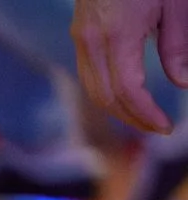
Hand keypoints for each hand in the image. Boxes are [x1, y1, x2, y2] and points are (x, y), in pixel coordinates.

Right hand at [75, 0, 187, 132]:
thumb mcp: (176, 3)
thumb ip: (178, 44)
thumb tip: (181, 83)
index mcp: (118, 32)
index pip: (127, 89)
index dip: (145, 113)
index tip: (165, 126)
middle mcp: (92, 39)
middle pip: (105, 97)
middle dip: (132, 118)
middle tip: (157, 127)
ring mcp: (81, 36)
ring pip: (92, 89)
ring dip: (117, 108)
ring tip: (143, 115)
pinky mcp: (80, 32)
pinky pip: (89, 73)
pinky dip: (107, 91)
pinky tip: (128, 93)